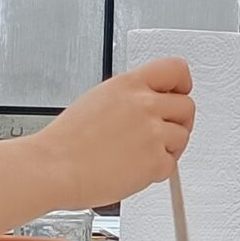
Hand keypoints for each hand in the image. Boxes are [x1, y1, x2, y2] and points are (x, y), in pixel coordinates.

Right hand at [33, 58, 197, 205]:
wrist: (52, 168)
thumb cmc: (66, 142)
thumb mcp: (98, 99)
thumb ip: (130, 97)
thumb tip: (151, 102)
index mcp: (128, 84)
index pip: (176, 69)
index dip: (182, 84)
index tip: (179, 93)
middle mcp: (144, 104)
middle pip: (187, 106)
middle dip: (178, 122)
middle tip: (162, 133)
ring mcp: (152, 132)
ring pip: (182, 136)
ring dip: (167, 148)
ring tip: (139, 154)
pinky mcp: (155, 160)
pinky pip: (171, 164)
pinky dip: (157, 171)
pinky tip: (134, 169)